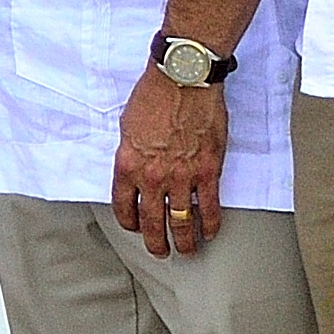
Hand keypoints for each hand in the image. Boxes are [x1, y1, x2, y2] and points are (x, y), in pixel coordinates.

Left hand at [108, 77, 227, 258]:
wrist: (182, 81)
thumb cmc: (153, 96)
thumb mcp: (127, 126)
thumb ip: (132, 153)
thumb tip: (136, 166)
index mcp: (128, 165)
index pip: (123, 206)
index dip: (129, 222)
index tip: (135, 228)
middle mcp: (152, 176)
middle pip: (152, 222)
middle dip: (156, 242)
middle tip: (160, 252)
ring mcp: (181, 176)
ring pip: (181, 220)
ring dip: (184, 240)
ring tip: (187, 251)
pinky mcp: (208, 172)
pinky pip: (209, 207)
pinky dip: (210, 223)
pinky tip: (209, 232)